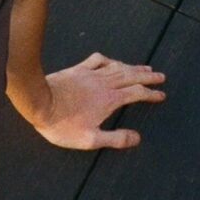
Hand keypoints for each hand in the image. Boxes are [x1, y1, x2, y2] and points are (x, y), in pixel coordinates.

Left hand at [32, 52, 165, 149]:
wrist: (38, 102)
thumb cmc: (62, 125)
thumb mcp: (91, 140)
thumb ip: (116, 139)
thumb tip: (137, 137)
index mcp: (109, 100)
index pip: (136, 93)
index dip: (151, 94)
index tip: (162, 94)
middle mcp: (103, 84)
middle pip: (130, 76)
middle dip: (147, 77)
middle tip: (160, 76)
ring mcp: (89, 74)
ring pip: (116, 68)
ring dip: (132, 67)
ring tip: (144, 68)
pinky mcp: (77, 70)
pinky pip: (97, 60)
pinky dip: (108, 60)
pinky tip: (111, 62)